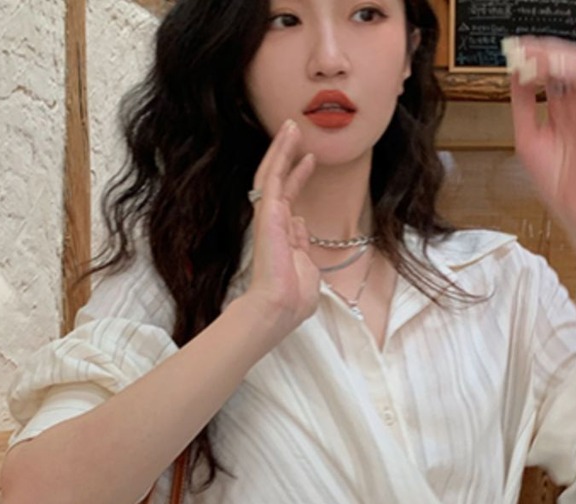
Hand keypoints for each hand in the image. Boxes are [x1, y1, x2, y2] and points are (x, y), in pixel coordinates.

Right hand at [241, 120, 318, 337]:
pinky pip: (273, 175)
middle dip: (286, 156)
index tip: (308, 161)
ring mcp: (268, 216)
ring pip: (272, 173)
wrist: (279, 306)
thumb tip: (301, 224)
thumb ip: (303, 245)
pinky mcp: (267, 211)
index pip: (289, 200)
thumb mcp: (307, 268)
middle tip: (294, 132)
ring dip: (281, 148)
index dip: (298, 179)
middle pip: (279, 182)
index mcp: (283, 237)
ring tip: (291, 125)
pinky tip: (289, 134)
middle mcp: (273, 223)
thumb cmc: (294, 298)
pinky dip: (280, 153)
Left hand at [508, 36, 575, 235]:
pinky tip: (553, 73)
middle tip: (523, 49)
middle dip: (543, 52)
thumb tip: (515, 75)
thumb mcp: (526, 138)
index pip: (549, 72)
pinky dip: (573, 74)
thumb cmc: (555, 182)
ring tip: (535, 59)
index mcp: (559, 110)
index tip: (514, 52)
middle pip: (564, 64)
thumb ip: (522, 106)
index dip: (533, 58)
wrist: (574, 210)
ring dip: (556, 59)